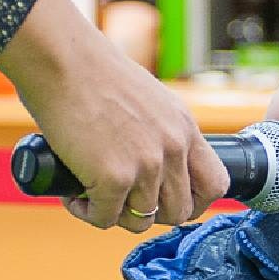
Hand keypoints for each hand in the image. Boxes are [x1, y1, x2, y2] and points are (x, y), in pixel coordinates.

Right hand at [0, 0, 227, 233]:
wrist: (63, 58)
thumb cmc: (92, 73)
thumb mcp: (148, 100)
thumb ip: (158, 131)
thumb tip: (148, 166)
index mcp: (185, 128)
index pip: (215, 185)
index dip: (194, 203)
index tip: (168, 203)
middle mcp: (173, 149)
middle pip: (179, 212)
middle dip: (150, 214)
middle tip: (122, 200)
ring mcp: (146, 165)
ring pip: (141, 221)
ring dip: (115, 214)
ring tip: (92, 194)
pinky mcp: (113, 178)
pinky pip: (104, 218)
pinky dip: (86, 212)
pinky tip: (74, 195)